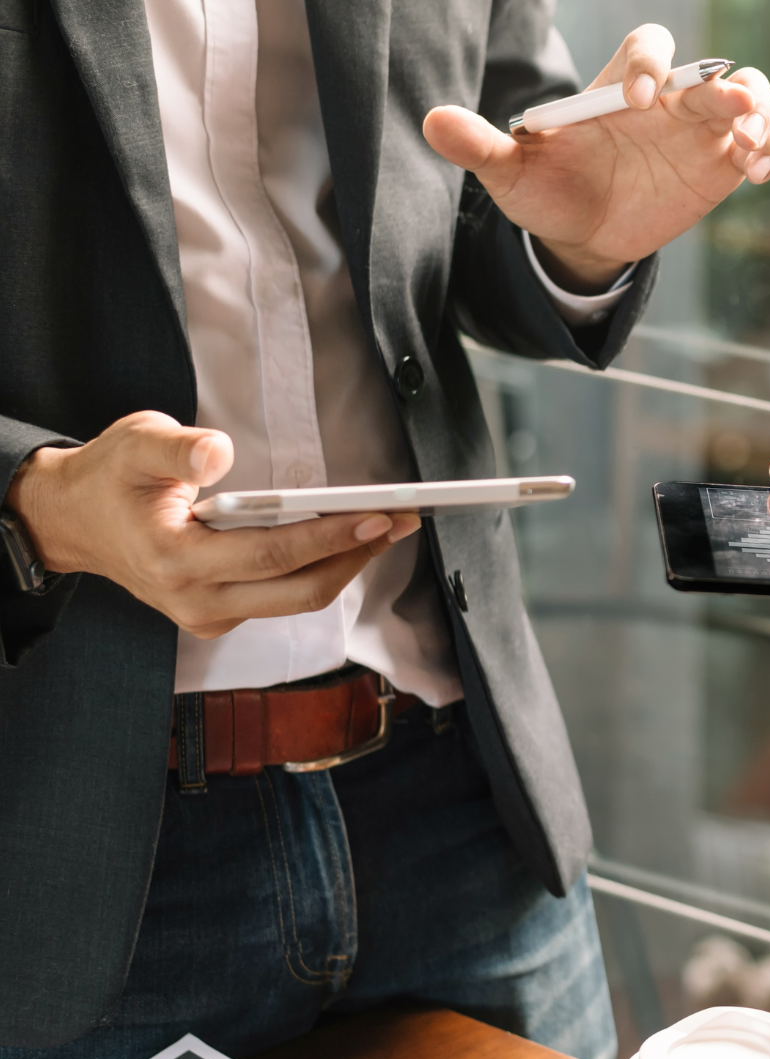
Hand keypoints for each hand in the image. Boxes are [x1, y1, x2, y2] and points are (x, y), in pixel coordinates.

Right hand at [4, 412, 420, 638]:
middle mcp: (195, 599)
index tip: (376, 516)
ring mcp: (208, 614)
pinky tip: (350, 541)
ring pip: (297, 599)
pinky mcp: (220, 614)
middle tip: (405, 519)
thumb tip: (220, 453)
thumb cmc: (111, 478)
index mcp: (174, 558)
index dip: (328, 538)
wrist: (76, 521)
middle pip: (297, 590)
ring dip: (347, 564)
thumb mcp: (135, 444)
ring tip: (389, 526)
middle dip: (357, 555)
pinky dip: (321, 570)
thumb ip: (177, 448)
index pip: (269, 555)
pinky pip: (283, 599)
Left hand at [422, 24, 769, 292]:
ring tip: (748, 147)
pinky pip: (766, 144)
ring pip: (751, 98)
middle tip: (728, 108)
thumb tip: (431, 120)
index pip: (647, 48)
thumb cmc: (548, 191)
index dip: (652, 63)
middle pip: (711, 70)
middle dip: (725, 86)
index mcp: (619, 87)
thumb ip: (481, 144)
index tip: (641, 99)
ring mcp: (701, 132)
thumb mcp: (512, 172)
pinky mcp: (723, 165)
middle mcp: (668, 101)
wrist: (582, 235)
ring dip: (760, 113)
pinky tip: (756, 174)